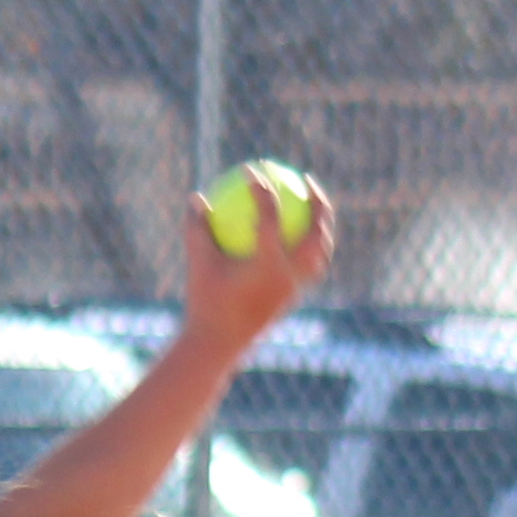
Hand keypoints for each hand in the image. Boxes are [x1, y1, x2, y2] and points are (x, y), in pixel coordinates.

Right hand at [177, 178, 332, 352]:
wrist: (219, 345)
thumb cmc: (204, 303)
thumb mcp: (196, 264)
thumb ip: (197, 229)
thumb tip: (196, 198)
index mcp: (266, 265)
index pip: (271, 216)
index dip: (261, 189)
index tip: (252, 171)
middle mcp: (289, 275)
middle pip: (315, 231)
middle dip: (316, 202)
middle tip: (305, 180)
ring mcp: (296, 287)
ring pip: (319, 251)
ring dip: (321, 226)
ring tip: (312, 207)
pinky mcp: (294, 296)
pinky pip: (310, 266)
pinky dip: (308, 247)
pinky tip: (296, 236)